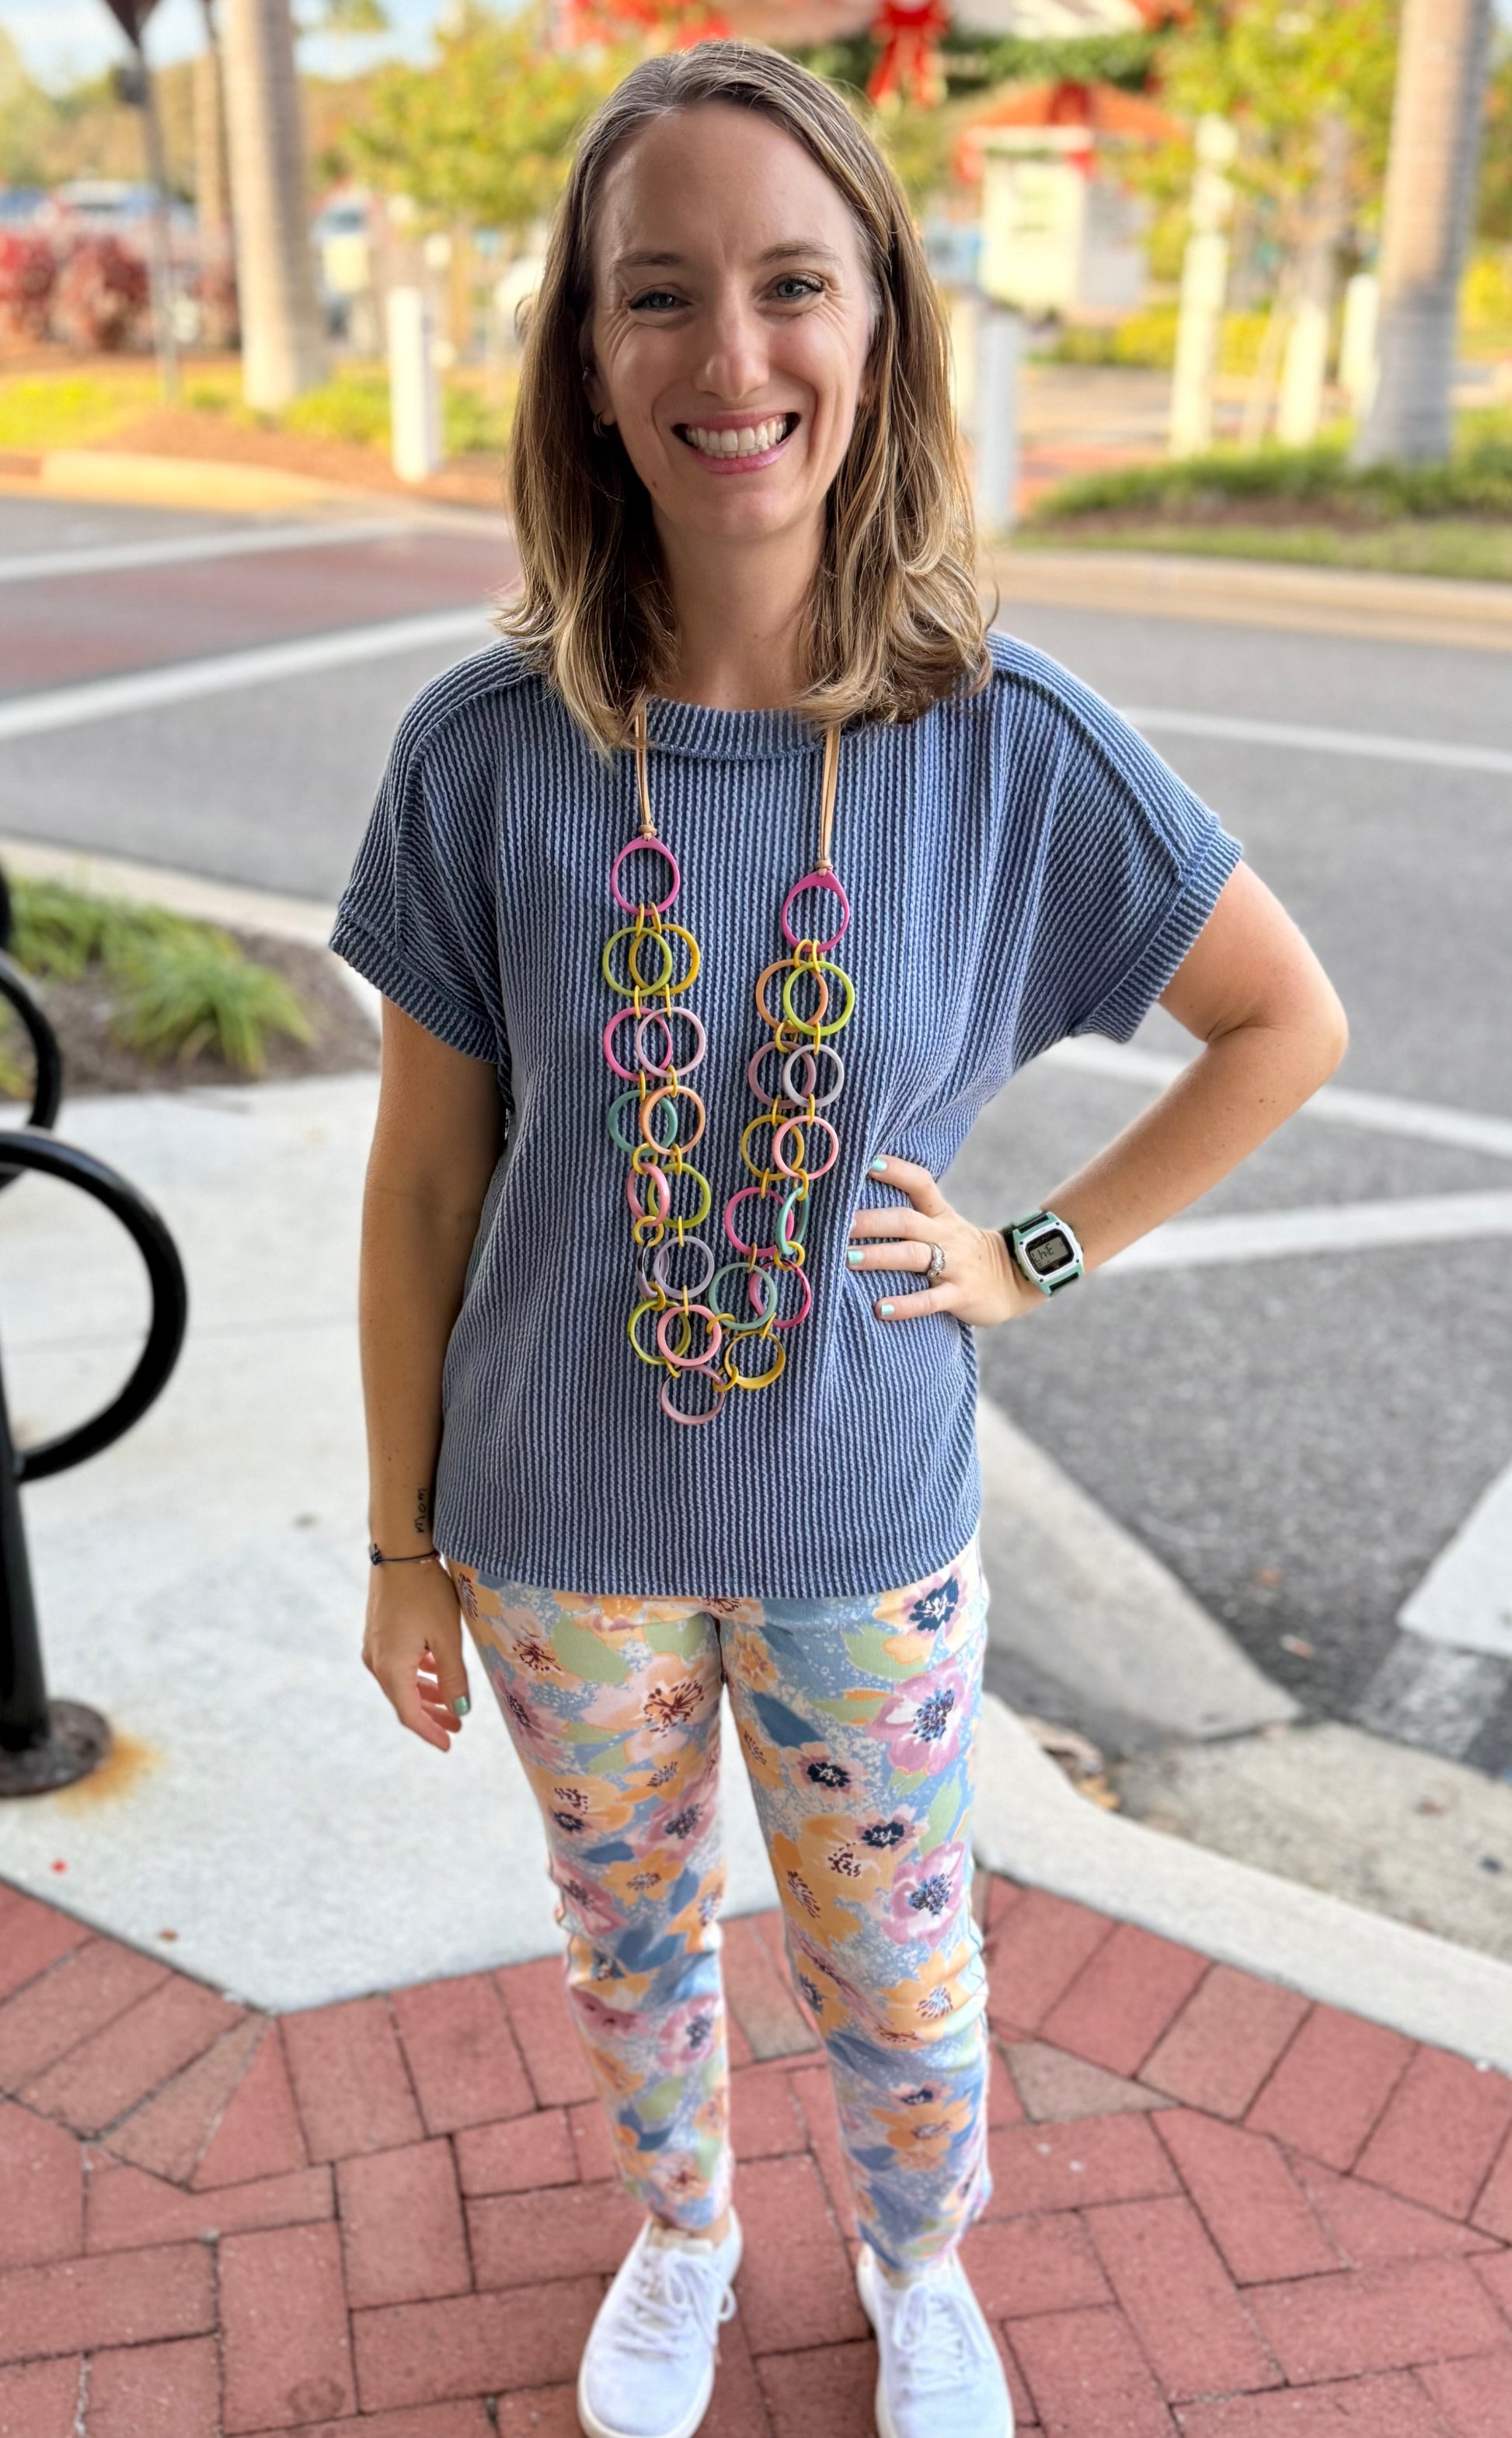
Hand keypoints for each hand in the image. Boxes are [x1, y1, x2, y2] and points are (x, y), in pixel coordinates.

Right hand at [363, 1559, 471, 1752]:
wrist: (400, 1552)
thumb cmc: (426, 1593)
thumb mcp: (447, 1638)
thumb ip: (453, 1677)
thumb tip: (460, 1711)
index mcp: (392, 1669)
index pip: (410, 1714)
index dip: (430, 1732)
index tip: (449, 1744)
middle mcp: (376, 1662)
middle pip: (404, 1701)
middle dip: (431, 1716)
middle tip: (457, 1726)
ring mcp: (375, 1647)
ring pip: (402, 1682)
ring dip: (426, 1695)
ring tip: (451, 1703)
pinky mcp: (379, 1633)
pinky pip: (398, 1665)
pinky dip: (418, 1675)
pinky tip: (434, 1672)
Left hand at [847, 1154, 1039, 1329]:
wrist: (1018, 1279)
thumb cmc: (966, 1253)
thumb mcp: (946, 1227)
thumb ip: (914, 1217)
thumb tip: (865, 1205)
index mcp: (941, 1216)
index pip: (921, 1184)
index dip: (897, 1171)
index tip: (869, 1162)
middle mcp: (946, 1236)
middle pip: (906, 1221)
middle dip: (872, 1221)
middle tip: (840, 1223)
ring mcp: (954, 1266)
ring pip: (914, 1257)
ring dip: (879, 1256)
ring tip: (847, 1259)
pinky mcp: (960, 1295)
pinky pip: (930, 1300)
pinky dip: (905, 1304)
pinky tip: (880, 1308)